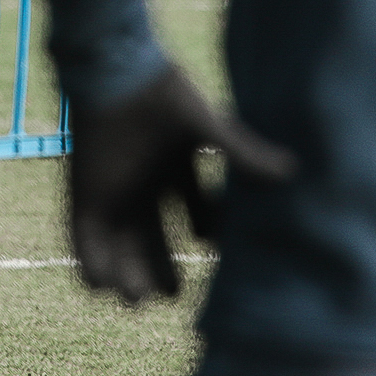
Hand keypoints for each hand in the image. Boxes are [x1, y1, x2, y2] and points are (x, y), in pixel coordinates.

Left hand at [68, 65, 294, 304]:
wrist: (115, 73)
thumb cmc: (160, 95)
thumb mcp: (207, 127)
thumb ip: (243, 153)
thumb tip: (291, 171)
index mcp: (172, 168)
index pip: (191, 211)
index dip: (203, 231)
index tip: (211, 248)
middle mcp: (142, 185)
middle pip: (152, 238)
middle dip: (160, 268)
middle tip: (172, 297)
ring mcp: (112, 191)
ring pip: (120, 245)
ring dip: (127, 274)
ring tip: (139, 302)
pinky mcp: (84, 194)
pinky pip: (84, 238)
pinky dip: (92, 264)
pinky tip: (104, 288)